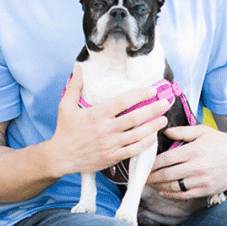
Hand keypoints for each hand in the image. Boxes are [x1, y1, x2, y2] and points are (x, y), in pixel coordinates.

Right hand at [48, 64, 171, 176]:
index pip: (123, 102)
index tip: (152, 90)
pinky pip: (133, 150)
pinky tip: (153, 137)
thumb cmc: (65, 131)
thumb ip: (74, 86)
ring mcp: (111, 144)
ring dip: (153, 127)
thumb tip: (78, 68)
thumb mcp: (65, 106)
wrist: (61, 157)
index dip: (140, 95)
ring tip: (163, 119)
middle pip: (135, 118)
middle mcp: (106, 129)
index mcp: (97, 114)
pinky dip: (145, 144)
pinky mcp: (113, 157)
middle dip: (153, 109)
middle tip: (166, 103)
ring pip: (137, 135)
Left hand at [146, 124, 226, 199]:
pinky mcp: (206, 190)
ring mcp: (202, 180)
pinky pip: (184, 195)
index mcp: (194, 150)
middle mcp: (197, 167)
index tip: (143, 165)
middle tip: (142, 177)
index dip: (152, 164)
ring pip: (173, 186)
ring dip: (159, 186)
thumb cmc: (222, 143)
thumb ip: (182, 131)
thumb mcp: (203, 131)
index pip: (166, 159)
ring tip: (151, 184)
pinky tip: (163, 191)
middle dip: (151, 177)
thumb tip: (164, 132)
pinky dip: (171, 194)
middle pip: (166, 174)